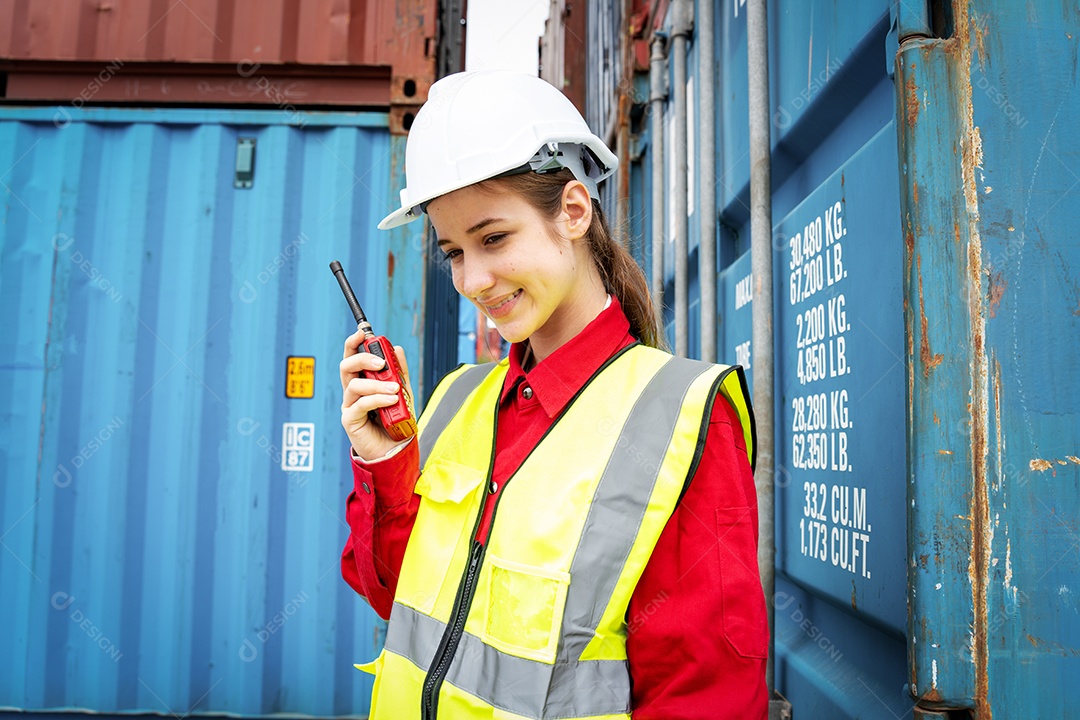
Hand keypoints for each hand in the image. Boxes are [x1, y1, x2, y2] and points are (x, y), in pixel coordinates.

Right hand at [340, 329, 413, 460]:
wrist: (396, 448)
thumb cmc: (396, 420)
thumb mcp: (402, 392)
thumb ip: (399, 372)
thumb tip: (397, 349)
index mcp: (362, 381)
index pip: (352, 357)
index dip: (353, 343)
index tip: (362, 332)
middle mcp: (352, 392)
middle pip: (346, 366)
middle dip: (362, 359)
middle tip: (381, 363)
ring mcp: (349, 405)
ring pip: (354, 385)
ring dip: (377, 384)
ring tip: (395, 390)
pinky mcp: (350, 420)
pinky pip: (360, 404)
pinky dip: (377, 399)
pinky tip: (391, 400)